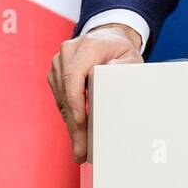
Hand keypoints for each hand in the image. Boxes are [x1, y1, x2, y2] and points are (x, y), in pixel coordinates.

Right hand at [47, 23, 143, 162]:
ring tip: (80, 148)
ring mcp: (59, 62)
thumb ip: (124, 66)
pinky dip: (69, 115)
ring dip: (70, 124)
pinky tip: (77, 133)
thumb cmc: (121, 50)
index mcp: (87, 46)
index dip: (75, 101)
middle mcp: (68, 52)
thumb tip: (110, 76)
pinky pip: (60, 98)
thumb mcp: (131, 56)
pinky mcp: (56, 73)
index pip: (74, 75)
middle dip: (74, 124)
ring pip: (61, 99)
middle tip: (81, 150)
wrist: (108, 37)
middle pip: (66, 92)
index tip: (80, 122)